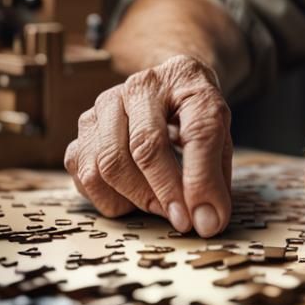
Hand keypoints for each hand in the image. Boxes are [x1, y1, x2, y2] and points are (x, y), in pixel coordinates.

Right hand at [64, 55, 232, 236]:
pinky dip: (107, 197)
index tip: (203, 219)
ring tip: (161, 208)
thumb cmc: (194, 114)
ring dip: (136, 198)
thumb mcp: (220, 134)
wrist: (168, 84)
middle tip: (182, 220)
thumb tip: (207, 223)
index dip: (200, 181)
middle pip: (145, 147)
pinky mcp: (85, 124)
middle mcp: (143, 86)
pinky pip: (84, 172)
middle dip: (164, 193)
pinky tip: (131, 198)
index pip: (198, 132)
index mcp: (188, 81)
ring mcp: (107, 102)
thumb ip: (216, 176)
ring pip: (108, 163)